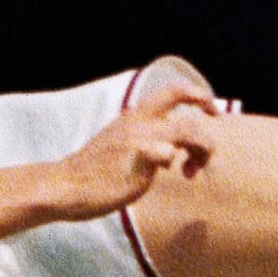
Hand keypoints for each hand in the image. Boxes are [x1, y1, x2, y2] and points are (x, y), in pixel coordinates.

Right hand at [42, 82, 220, 219]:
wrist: (66, 186)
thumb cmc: (95, 173)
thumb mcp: (123, 148)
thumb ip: (147, 144)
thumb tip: (172, 155)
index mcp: (136, 116)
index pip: (173, 90)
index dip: (198, 94)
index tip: (211, 111)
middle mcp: (139, 121)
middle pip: (183, 96)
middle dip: (206, 111)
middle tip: (209, 143)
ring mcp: (137, 138)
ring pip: (187, 128)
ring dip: (201, 148)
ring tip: (190, 170)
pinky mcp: (135, 158)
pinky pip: (164, 152)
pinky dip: (174, 159)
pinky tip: (173, 172)